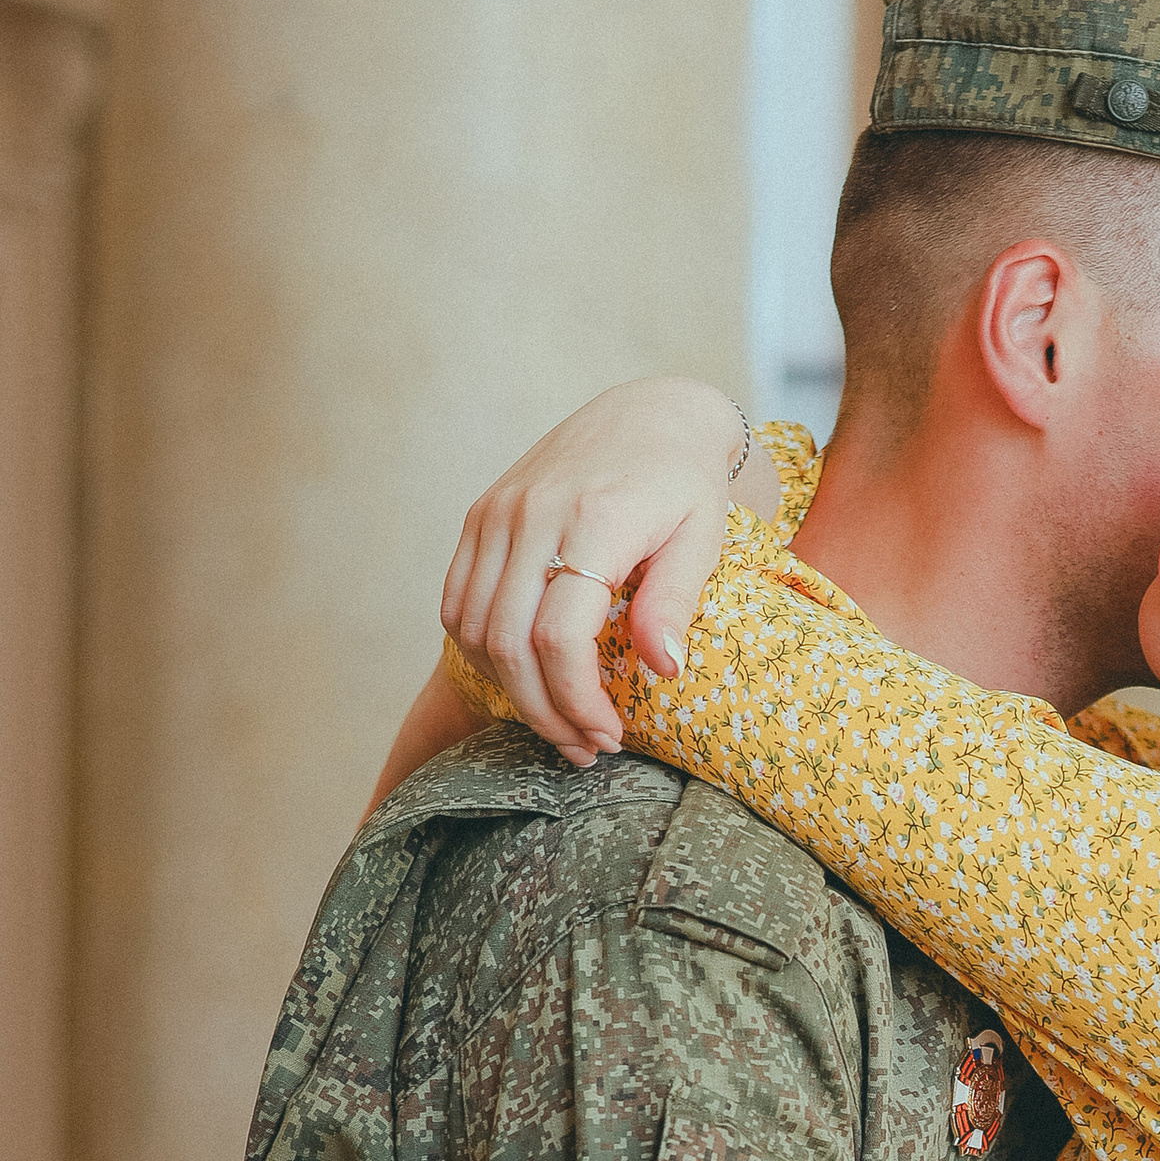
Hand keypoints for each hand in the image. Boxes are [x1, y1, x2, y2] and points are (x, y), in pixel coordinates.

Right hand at [440, 381, 760, 764]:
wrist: (648, 413)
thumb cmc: (686, 483)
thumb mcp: (702, 538)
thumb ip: (673, 603)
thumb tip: (660, 672)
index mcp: (594, 519)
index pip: (559, 636)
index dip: (577, 701)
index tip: (609, 735)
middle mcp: (532, 514)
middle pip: (507, 643)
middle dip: (543, 712)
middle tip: (585, 747)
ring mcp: (497, 512)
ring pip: (472, 629)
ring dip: (509, 690)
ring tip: (558, 720)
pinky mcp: (480, 515)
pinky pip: (457, 601)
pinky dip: (481, 652)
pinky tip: (524, 676)